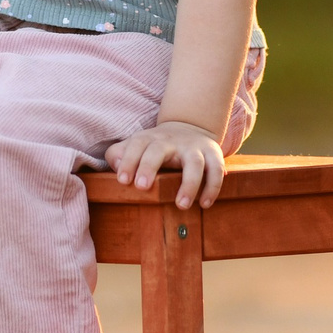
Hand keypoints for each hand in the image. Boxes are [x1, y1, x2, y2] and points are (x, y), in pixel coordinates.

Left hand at [103, 120, 226, 209]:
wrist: (189, 127)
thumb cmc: (155, 147)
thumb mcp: (136, 146)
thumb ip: (119, 154)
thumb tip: (116, 166)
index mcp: (150, 139)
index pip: (136, 145)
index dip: (128, 161)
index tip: (122, 180)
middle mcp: (171, 140)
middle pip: (159, 149)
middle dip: (149, 166)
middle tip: (141, 187)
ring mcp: (194, 147)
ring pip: (194, 162)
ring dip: (189, 184)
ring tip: (181, 205)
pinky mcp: (213, 154)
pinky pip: (216, 170)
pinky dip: (212, 187)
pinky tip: (204, 204)